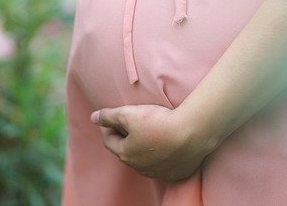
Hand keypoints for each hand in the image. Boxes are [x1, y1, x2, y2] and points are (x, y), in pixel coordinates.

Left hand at [91, 104, 216, 180]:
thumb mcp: (129, 114)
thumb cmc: (159, 122)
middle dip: (126, 137)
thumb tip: (94, 117)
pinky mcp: (176, 172)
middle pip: (127, 151)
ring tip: (152, 131)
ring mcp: (159, 172)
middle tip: (133, 122)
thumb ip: (109, 116)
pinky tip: (169, 142)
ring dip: (145, 147)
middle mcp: (140, 168)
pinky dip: (163, 154)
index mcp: (126, 154)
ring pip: (146, 159)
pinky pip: (165, 164)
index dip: (109, 127)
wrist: (193, 133)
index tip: (113, 117)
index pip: (109, 141)